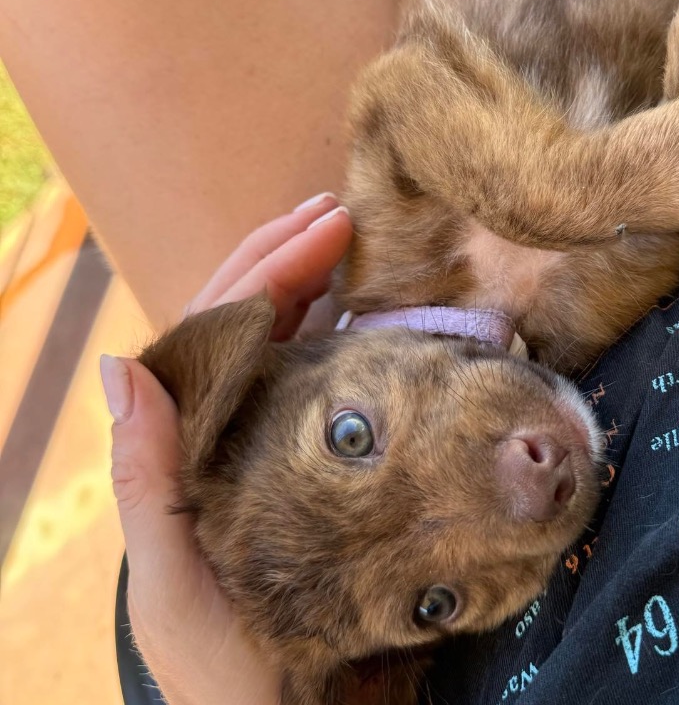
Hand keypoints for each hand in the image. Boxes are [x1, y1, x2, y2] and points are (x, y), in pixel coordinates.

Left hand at [102, 194, 352, 704]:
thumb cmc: (220, 663)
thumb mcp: (172, 579)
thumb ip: (144, 480)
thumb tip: (120, 365)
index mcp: (183, 442)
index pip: (216, 331)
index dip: (265, 270)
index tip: (322, 227)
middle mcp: (220, 430)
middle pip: (245, 321)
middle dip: (287, 258)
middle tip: (339, 213)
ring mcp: (262, 441)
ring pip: (280, 342)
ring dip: (310, 284)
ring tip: (348, 240)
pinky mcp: (303, 461)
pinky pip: (314, 380)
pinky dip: (336, 335)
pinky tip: (365, 311)